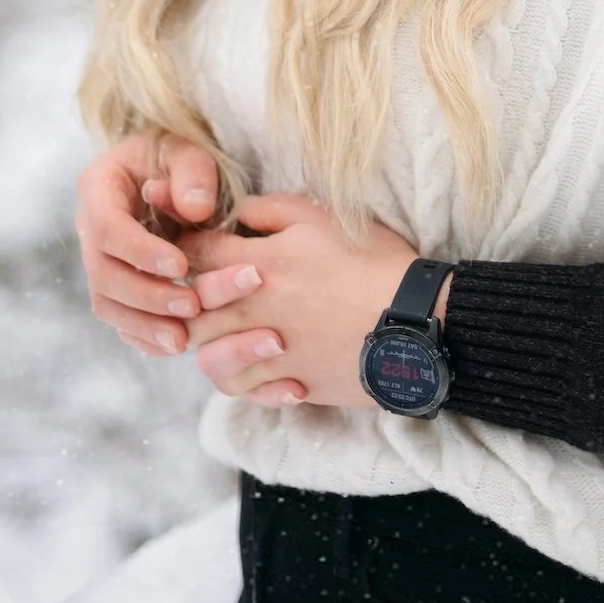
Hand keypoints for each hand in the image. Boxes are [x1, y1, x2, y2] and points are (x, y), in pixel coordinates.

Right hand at [75, 132, 221, 354]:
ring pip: (106, 303)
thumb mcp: (187, 148)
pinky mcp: (114, 286)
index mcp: (98, 188)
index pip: (109, 228)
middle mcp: (89, 228)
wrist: (170, 170)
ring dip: (144, 324)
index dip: (141, 251)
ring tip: (183, 338)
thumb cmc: (177, 156)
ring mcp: (98, 260)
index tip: (181, 264)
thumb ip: (194, 173)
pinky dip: (142, 336)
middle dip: (147, 295)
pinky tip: (173, 345)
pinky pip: (118, 319)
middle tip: (191, 305)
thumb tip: (196, 210)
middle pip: (103, 273)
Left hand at [183, 195, 427, 409]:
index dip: (190, 247)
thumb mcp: (323, 217)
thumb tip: (240, 215)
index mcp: (258, 266)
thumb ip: (273, 210)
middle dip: (194, 302)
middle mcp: (254, 313)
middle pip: (194, 314)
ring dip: (216, 346)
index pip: (197, 255)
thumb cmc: (373, 262)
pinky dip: (251, 382)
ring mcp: (271, 355)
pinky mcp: (293, 384)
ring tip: (235, 335)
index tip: (198, 245)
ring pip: (212, 361)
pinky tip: (268, 365)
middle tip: (209, 294)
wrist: (413, 320)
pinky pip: (249, 392)